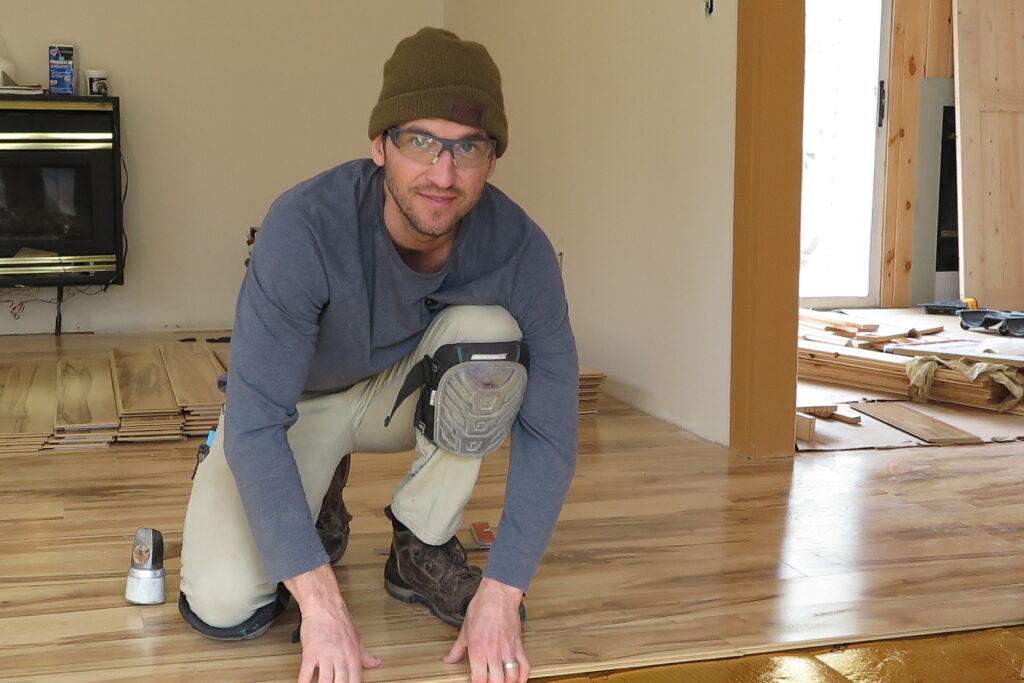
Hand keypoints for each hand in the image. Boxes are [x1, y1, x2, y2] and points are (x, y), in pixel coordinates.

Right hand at [285, 564, 381, 682]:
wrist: (325, 606)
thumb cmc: (339, 621)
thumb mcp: (356, 639)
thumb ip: (365, 655)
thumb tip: (376, 663)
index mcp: (353, 656)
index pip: (356, 681)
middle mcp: (341, 657)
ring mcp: (326, 655)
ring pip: (326, 681)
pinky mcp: (311, 652)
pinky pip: (307, 672)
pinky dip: (304, 681)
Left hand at [443, 577, 528, 682]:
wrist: (499, 594)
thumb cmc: (481, 608)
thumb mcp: (464, 630)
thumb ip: (456, 649)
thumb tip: (448, 660)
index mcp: (477, 649)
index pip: (479, 679)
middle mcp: (493, 652)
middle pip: (497, 682)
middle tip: (489, 681)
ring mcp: (508, 649)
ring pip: (512, 677)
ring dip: (507, 682)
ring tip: (501, 681)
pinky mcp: (519, 645)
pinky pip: (525, 666)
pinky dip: (522, 676)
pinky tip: (517, 679)